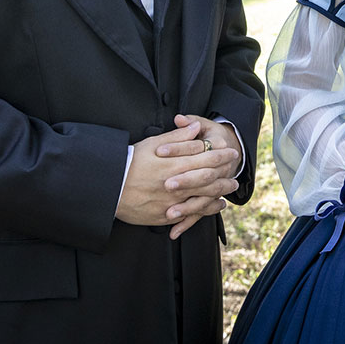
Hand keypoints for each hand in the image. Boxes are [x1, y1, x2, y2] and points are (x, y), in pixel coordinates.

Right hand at [115, 120, 238, 237]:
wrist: (108, 188)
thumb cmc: (130, 162)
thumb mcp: (152, 143)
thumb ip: (177, 136)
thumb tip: (195, 127)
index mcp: (174, 164)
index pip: (205, 158)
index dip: (221, 155)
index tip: (232, 152)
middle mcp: (175, 184)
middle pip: (208, 180)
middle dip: (225, 177)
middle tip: (236, 176)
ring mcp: (170, 202)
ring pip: (202, 199)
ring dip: (219, 194)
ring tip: (229, 192)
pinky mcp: (163, 216)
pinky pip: (189, 215)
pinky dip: (204, 210)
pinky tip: (213, 206)